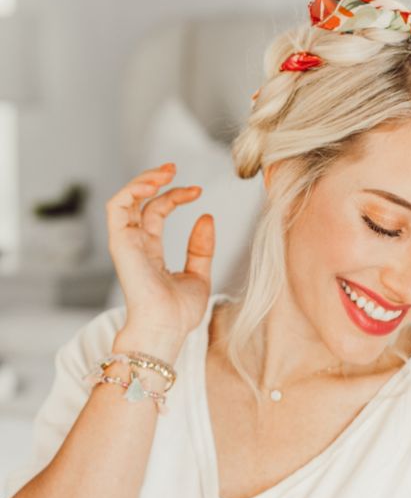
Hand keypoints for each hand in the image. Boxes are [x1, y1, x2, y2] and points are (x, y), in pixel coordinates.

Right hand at [105, 162, 213, 338]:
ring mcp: (126, 243)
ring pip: (125, 200)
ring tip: (166, 172)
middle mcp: (135, 245)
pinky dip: (132, 190)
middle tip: (174, 168)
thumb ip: (201, 247)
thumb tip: (206, 216)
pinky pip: (117, 207)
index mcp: (150, 251)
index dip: (175, 196)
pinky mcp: (120, 243)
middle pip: (139, 201)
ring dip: (143, 180)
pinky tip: (154, 184)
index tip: (198, 191)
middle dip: (155, 180)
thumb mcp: (198, 274)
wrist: (166, 329)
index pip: (156, 212)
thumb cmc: (179, 313)